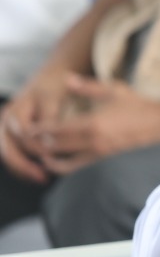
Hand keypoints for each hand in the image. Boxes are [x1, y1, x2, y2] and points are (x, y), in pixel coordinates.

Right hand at [0, 63, 77, 181]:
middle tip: (43, 176)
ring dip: (22, 168)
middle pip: (9, 146)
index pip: (23, 133)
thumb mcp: (55, 97)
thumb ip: (50, 118)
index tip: (53, 157)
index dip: (38, 146)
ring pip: (8, 152)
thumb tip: (46, 141)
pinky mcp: (11, 133)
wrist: (50, 77)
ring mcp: (7, 125)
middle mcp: (8, 117)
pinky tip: (37, 175)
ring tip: (42, 178)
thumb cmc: (56, 87)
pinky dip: (22, 166)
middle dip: (24, 164)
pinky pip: (11, 153)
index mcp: (18, 109)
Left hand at [33, 75, 159, 174]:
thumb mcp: (113, 90)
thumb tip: (66, 79)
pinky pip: (76, 166)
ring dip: (48, 157)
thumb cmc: (138, 104)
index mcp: (92, 123)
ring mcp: (98, 152)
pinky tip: (56, 159)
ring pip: (63, 160)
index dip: (39, 130)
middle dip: (39, 144)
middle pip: (55, 147)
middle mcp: (93, 141)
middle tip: (29, 139)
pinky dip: (62, 165)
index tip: (29, 128)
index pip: (55, 131)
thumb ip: (87, 87)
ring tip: (39, 151)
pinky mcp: (103, 158)